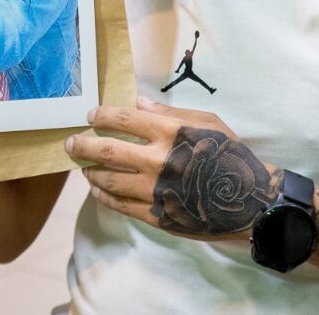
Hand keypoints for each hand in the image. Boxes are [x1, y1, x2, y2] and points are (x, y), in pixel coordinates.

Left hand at [65, 97, 281, 240]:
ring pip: (109, 181)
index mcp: (170, 132)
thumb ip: (170, 112)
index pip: (124, 119)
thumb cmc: (229, 154)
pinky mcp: (156, 215)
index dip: (102, 115)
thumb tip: (138, 102)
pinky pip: (120, 205)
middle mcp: (157, 160)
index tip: (90, 115)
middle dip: (82, 145)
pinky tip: (97, 191)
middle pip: (107, 150)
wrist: (248, 199)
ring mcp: (155, 190)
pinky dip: (104, 197)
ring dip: (91, 172)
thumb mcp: (207, 121)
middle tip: (70, 143)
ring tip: (84, 168)